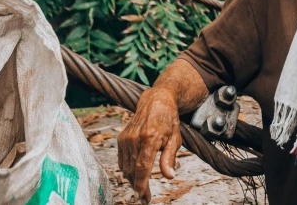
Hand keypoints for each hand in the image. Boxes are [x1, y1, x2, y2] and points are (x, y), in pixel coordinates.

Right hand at [118, 87, 181, 203]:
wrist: (155, 101)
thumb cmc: (168, 119)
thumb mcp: (175, 137)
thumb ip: (170, 157)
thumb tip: (169, 176)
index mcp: (150, 138)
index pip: (142, 167)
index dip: (141, 184)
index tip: (142, 197)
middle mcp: (135, 138)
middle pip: (133, 170)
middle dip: (138, 186)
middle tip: (145, 197)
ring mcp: (126, 138)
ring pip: (125, 167)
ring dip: (132, 180)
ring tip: (142, 186)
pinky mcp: (121, 138)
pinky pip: (121, 161)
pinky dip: (128, 169)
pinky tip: (136, 173)